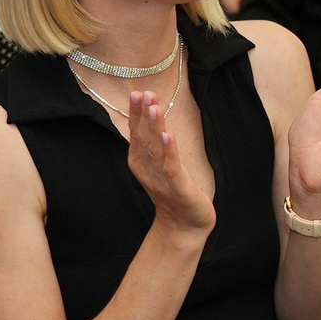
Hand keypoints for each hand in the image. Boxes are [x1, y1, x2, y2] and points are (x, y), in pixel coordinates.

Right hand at [125, 87, 213, 237]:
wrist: (184, 226)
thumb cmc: (172, 191)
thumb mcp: (158, 165)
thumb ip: (153, 143)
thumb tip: (151, 113)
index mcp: (140, 162)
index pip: (136, 133)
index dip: (136, 113)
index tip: (137, 93)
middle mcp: (147, 169)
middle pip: (143, 138)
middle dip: (143, 115)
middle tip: (143, 93)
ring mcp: (162, 179)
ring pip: (156, 150)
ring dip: (155, 128)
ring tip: (155, 108)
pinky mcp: (179, 188)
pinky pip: (172, 167)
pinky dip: (169, 151)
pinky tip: (168, 136)